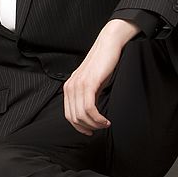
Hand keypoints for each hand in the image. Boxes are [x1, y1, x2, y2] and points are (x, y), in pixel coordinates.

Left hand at [63, 19, 139, 135]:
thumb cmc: (103, 64)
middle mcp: (70, 86)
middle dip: (88, 128)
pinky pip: (89, 108)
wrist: (108, 45)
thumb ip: (88, 96)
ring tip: (105, 124)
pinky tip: (105, 119)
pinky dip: (97, 118)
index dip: (79, 127)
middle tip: (101, 127)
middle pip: (73, 118)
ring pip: (81, 115)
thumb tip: (90, 113)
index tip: (91, 131)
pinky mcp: (88, 83)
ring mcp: (78, 85)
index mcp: (69, 87)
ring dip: (94, 124)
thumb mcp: (93, 83)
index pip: (68, 115)